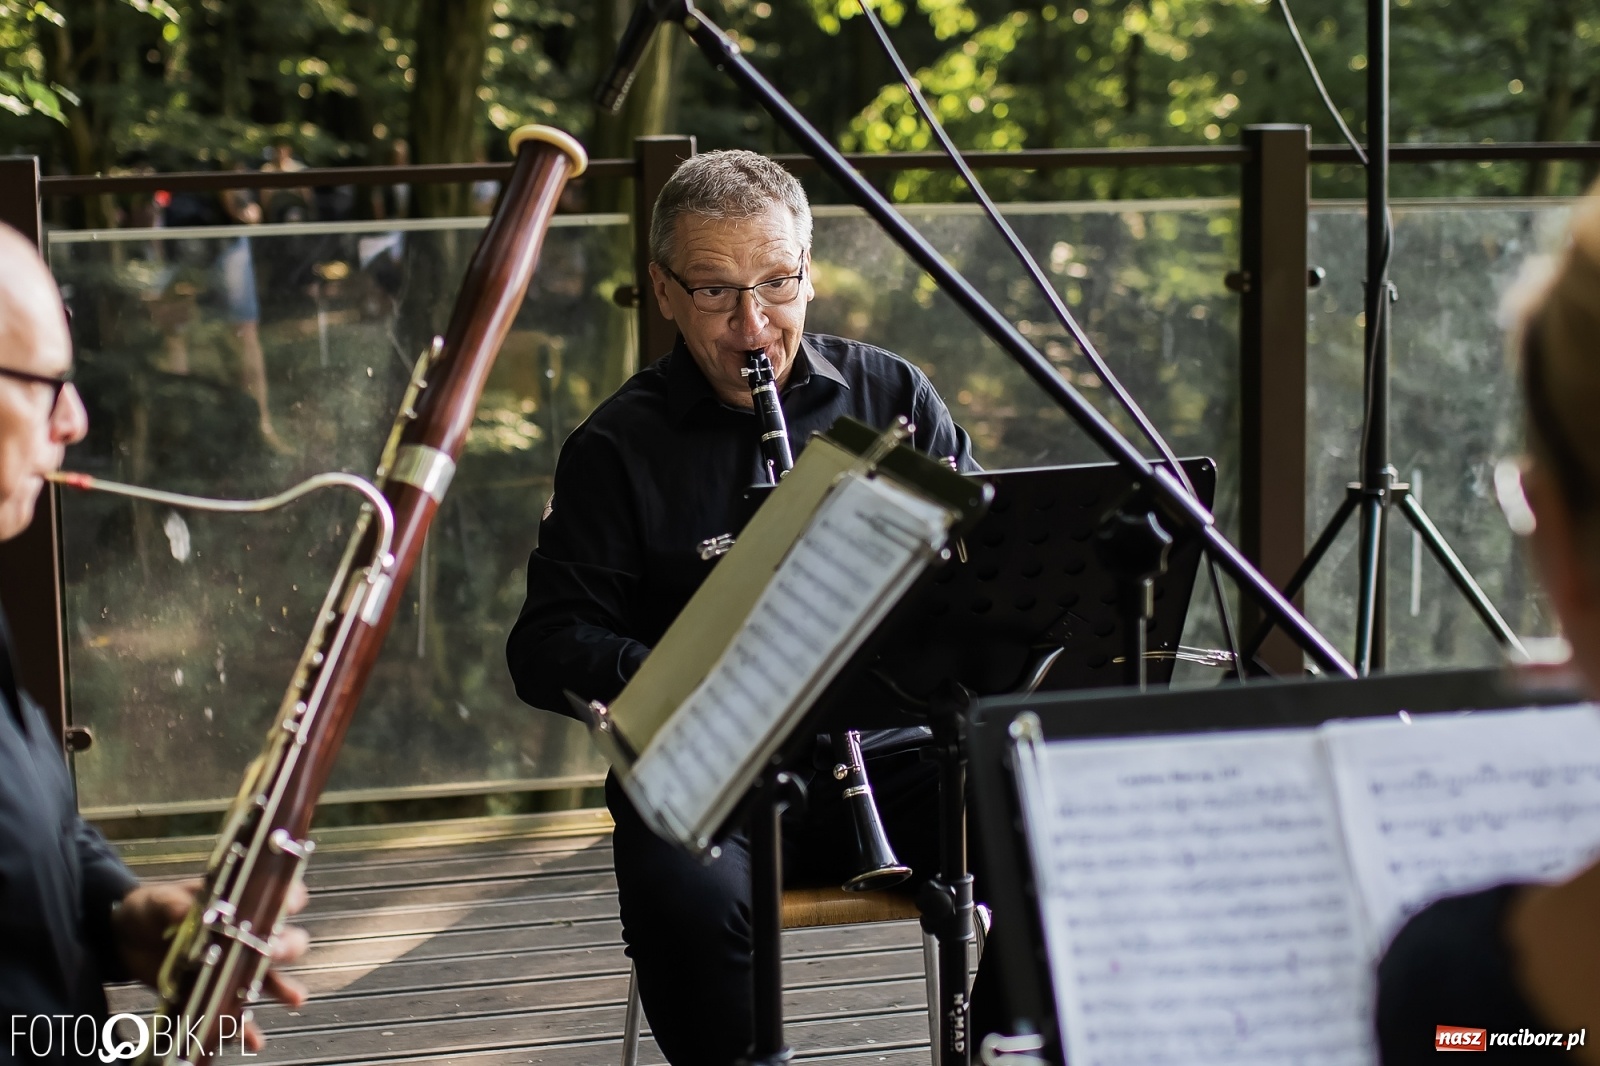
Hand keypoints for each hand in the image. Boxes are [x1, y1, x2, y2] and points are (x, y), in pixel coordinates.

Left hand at [113, 878, 310, 1051]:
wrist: (127, 939)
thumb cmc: (153, 910)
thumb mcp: (160, 900)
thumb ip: (173, 906)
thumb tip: (183, 913)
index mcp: (238, 905)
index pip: (275, 898)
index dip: (289, 898)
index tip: (291, 904)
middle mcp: (245, 937)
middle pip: (282, 940)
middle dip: (286, 946)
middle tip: (276, 952)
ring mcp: (233, 968)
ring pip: (268, 979)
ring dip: (284, 988)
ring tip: (293, 997)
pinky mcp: (215, 993)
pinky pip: (237, 1014)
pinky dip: (247, 1029)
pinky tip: (254, 1039)